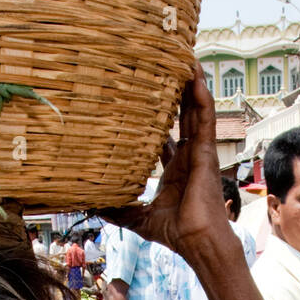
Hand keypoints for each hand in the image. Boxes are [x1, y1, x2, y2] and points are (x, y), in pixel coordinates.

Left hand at [98, 69, 233, 262]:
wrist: (197, 241)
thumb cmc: (175, 233)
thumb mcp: (138, 219)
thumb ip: (117, 211)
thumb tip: (92, 207)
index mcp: (175, 170)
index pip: (168, 136)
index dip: (160, 117)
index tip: (148, 98)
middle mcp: (188, 157)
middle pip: (182, 117)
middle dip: (176, 92)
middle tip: (167, 66)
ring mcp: (199, 153)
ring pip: (195, 111)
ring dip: (191, 85)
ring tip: (184, 58)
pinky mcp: (207, 152)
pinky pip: (206, 119)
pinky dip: (202, 97)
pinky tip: (196, 76)